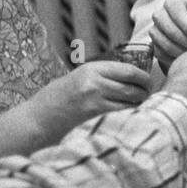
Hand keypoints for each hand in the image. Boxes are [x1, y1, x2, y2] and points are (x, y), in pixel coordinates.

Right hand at [33, 60, 151, 128]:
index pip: (128, 69)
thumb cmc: (57, 99)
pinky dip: (131, 113)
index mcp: (91, 68)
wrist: (37, 119)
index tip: (148, 81)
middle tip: (148, 95)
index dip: (143, 76)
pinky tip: (132, 116)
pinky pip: (122, 113)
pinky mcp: (94, 115)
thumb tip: (129, 78)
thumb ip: (101, 77)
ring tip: (142, 105)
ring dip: (140, 103)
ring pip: (130, 100)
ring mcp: (95, 99)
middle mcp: (94, 81)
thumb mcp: (78, 78)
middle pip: (132, 85)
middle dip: (145, 91)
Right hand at [148, 0, 186, 70]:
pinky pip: (161, 53)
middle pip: (170, 30)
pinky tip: (185, 60)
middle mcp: (160, 15)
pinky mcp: (153, 45)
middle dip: (186, 42)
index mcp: (173, 4)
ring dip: (181, 52)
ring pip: (164, 43)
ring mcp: (155, 30)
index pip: (178, 14)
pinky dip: (173, 58)